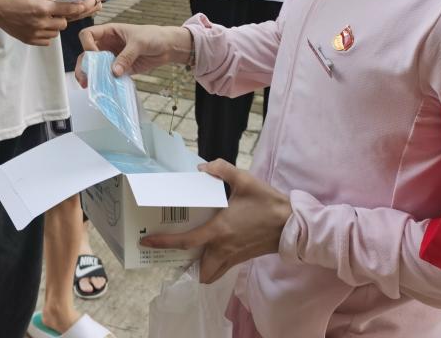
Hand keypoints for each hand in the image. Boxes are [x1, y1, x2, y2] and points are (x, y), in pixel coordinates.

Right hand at [0, 0, 91, 46]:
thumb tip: (67, 0)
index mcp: (42, 7)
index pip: (67, 9)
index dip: (77, 8)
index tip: (83, 7)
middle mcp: (40, 22)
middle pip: (63, 24)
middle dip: (61, 18)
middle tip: (53, 13)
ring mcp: (35, 33)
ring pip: (56, 33)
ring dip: (53, 26)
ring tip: (43, 19)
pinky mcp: (30, 40)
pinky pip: (47, 41)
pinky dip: (46, 35)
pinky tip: (38, 27)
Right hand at [75, 22, 191, 82]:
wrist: (167, 47)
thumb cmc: (153, 36)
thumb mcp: (139, 43)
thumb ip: (127, 56)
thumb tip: (114, 71)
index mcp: (108, 32)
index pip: (88, 35)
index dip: (87, 44)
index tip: (95, 54)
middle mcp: (106, 45)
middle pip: (87, 53)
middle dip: (83, 65)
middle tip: (84, 78)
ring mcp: (112, 58)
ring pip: (95, 67)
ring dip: (91, 76)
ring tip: (89, 86)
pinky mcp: (120, 69)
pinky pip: (108, 76)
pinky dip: (105, 82)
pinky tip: (104, 89)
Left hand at [139, 160, 291, 283]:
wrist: (293, 224)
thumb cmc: (267, 203)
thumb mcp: (244, 180)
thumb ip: (221, 169)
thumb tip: (203, 167)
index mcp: (219, 230)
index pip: (186, 241)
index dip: (165, 243)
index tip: (147, 243)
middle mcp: (224, 248)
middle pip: (200, 271)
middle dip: (187, 268)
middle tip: (175, 254)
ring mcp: (235, 256)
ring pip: (213, 273)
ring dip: (200, 269)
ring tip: (191, 253)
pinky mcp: (244, 258)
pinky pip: (224, 268)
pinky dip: (214, 264)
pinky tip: (211, 247)